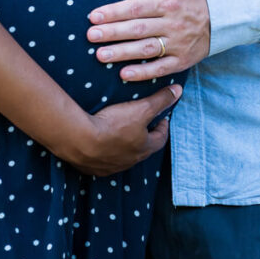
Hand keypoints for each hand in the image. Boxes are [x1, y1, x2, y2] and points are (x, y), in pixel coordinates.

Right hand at [67, 83, 181, 175]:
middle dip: (144, 135)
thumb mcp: (141, 108)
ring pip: (122, 155)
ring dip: (124, 144)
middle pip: (142, 148)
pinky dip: (104, 150)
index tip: (161, 116)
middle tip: (141, 121)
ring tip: (119, 128)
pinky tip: (98, 139)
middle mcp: (129, 161)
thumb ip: (160, 100)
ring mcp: (110, 167)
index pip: (160, 138)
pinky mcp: (93, 168)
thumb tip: (178, 90)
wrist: (80, 140)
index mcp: (144, 148)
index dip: (162, 126)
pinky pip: (103, 159)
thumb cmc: (113, 124)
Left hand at [87, 0, 210, 79]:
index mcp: (169, 1)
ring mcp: (178, 44)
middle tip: (90, 36)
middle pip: (137, 29)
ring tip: (100, 55)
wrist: (226, 15)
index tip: (93, 16)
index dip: (114, 12)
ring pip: (146, 50)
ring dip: (122, 53)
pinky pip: (161, 68)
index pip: (136, 7)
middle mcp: (173, 24)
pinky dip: (143, 73)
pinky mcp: (183, 60)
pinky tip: (124, 74)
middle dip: (112, 33)